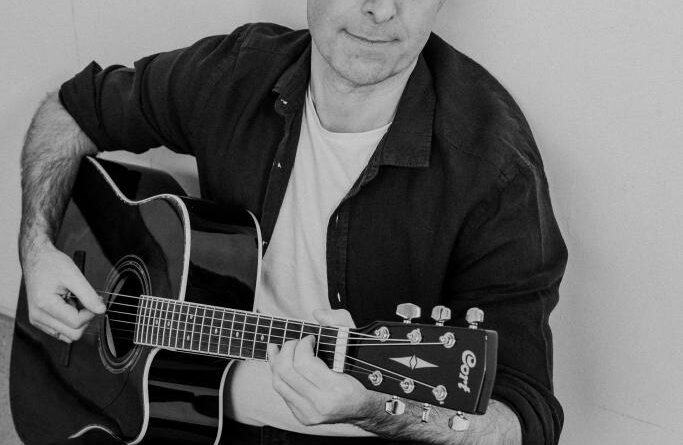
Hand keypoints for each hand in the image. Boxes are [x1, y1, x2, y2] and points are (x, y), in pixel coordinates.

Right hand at [22, 240, 105, 342]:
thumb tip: (101, 310)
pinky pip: (62, 331)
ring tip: (74, 302)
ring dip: (77, 321)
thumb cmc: (51, 264)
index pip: (76, 323)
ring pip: (68, 335)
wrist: (36, 260)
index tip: (95, 300)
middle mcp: (38, 317)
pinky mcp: (40, 321)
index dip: (91, 313)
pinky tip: (69, 306)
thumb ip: (88, 295)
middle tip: (86, 301)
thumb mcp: (74, 275)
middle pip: (73, 334)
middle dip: (85, 318)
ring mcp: (38, 320)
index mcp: (44, 305)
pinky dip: (70, 321)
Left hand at [267, 309, 373, 424]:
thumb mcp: (357, 344)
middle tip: (296, 342)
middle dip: (287, 349)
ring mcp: (309, 413)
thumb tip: (318, 314)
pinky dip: (279, 375)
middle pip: (286, 372)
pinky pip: (282, 392)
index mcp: (337, 389)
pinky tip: (280, 363)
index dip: (302, 344)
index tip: (310, 338)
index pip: (303, 363)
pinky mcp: (303, 417)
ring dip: (277, 361)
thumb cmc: (364, 375)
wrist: (366, 407)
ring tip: (281, 349)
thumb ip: (340, 323)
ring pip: (279, 383)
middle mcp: (320, 404)